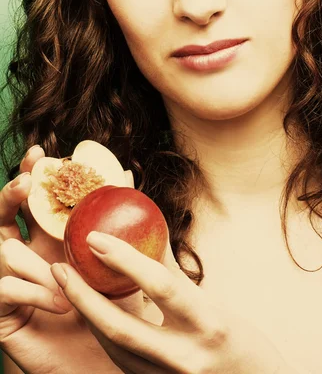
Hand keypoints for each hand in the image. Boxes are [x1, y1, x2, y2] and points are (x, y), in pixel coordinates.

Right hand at [0, 145, 137, 372]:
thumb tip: (127, 176)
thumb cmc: (114, 309)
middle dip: (12, 193)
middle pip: (5, 214)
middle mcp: (28, 255)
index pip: (36, 200)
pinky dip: (35, 291)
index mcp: (51, 239)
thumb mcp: (119, 261)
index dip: (32, 174)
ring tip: (58, 270)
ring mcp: (12, 281)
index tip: (39, 152)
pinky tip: (62, 301)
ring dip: (32, 258)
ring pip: (3, 250)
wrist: (104, 361)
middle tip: (27, 182)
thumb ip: (120, 220)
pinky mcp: (3, 313)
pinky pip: (5, 289)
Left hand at [50, 234, 292, 373]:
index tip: (94, 237)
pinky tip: (91, 313)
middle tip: (60, 267)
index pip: (159, 285)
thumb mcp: (212, 305)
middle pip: (120, 327)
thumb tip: (149, 232)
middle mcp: (186, 356)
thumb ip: (176, 274)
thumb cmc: (241, 343)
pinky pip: (120, 362)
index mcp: (207, 323)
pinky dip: (103, 335)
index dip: (124, 258)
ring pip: (113, 348)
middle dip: (82, 296)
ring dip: (86, 316)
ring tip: (69, 285)